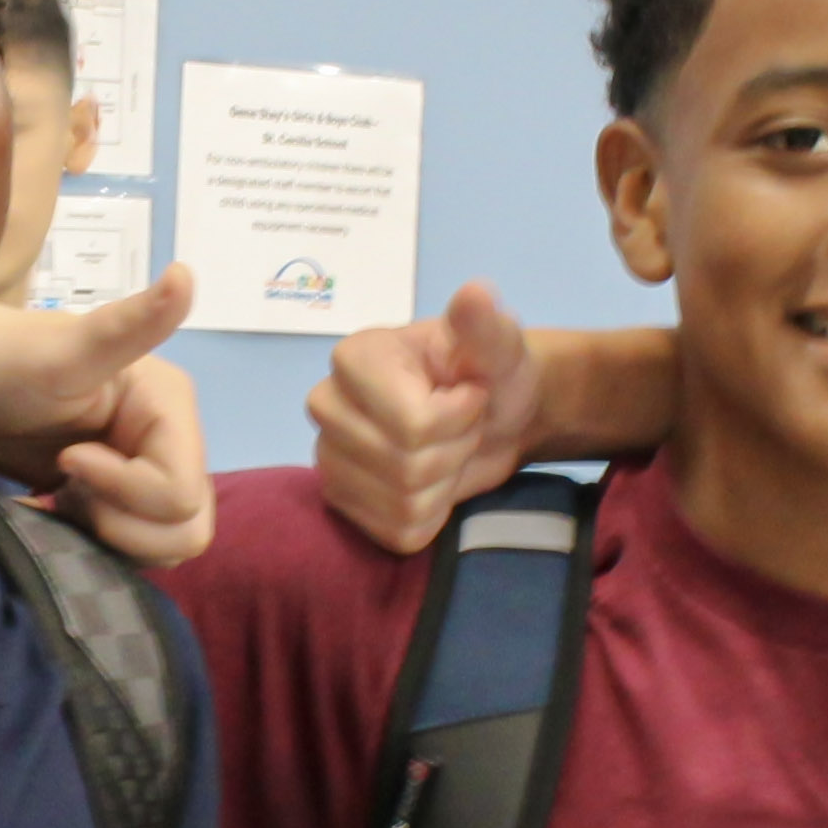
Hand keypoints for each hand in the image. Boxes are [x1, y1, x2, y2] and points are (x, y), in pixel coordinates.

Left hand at [0, 271, 212, 569]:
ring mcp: (144, 473)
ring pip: (166, 542)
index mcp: (170, 407)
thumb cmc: (1, 362)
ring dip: (113, 535)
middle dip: (125, 524)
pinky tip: (58, 506)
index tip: (68, 458)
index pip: (180, 493)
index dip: (123, 491)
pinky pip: (135, 545)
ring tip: (64, 496)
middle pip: (185, 526)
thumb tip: (185, 274)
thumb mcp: (63, 352)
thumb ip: (128, 325)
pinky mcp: (115, 498)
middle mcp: (169, 441)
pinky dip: (99, 540)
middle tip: (68, 489)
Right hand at [307, 281, 541, 553]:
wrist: (497, 417)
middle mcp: (327, 406)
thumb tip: (475, 294)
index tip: (469, 393)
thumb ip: (484, 324)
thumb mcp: (500, 345)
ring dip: (445, 483)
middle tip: (463, 425)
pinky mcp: (344, 506)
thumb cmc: (493, 373)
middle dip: (454, 449)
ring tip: (449, 449)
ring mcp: (329, 459)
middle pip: (405, 466)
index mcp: (354, 358)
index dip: (458, 417)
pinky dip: (431, 516)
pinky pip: (396, 532)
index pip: (411, 424)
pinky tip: (434, 484)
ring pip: (401, 503)